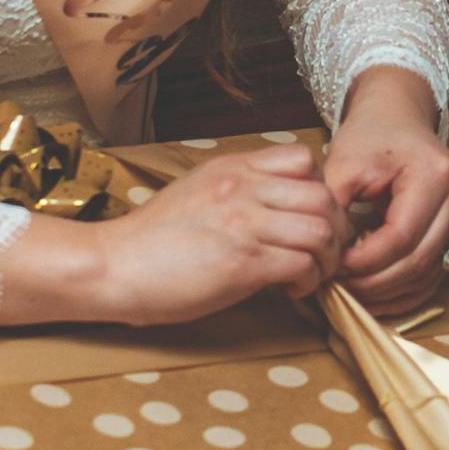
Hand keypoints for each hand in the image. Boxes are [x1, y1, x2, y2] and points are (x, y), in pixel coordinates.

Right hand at [91, 146, 348, 325]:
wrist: (113, 266)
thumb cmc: (152, 240)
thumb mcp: (198, 194)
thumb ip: (239, 194)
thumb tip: (278, 213)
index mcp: (233, 168)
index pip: (304, 159)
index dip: (319, 191)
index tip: (309, 219)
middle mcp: (243, 188)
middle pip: (324, 196)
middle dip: (335, 230)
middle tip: (321, 254)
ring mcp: (244, 223)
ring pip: (322, 230)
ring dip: (326, 259)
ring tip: (309, 275)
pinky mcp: (243, 262)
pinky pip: (303, 265)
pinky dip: (308, 282)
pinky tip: (290, 290)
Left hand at [324, 76, 448, 317]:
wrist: (397, 117)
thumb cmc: (370, 134)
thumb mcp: (343, 162)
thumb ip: (331, 206)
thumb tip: (324, 254)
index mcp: (435, 174)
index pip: (401, 236)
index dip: (366, 261)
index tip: (333, 268)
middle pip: (419, 260)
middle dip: (375, 283)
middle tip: (339, 289)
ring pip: (428, 273)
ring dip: (389, 292)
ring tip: (352, 294)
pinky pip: (433, 272)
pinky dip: (404, 290)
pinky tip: (376, 295)